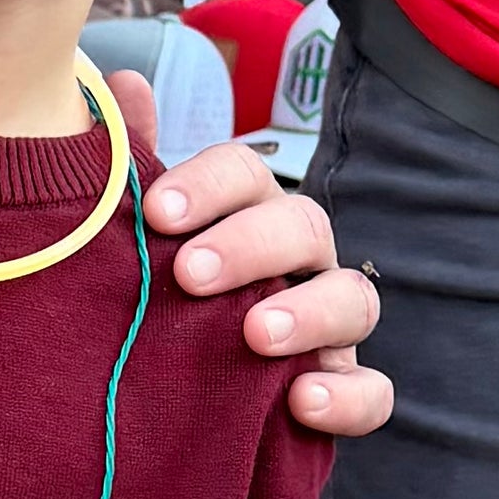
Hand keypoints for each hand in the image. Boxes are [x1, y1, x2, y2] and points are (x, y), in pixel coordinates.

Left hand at [103, 88, 389, 441]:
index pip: (246, 177)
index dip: (209, 184)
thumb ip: (135, 170)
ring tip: (257, 333)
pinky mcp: (345, 395)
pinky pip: (373, 393)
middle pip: (303, 227)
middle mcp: (300, 265)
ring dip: (310, 313)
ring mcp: (331, 330)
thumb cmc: (161, 308)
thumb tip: (125, 84)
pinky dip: (347, 397)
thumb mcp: (142, 244)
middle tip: (191, 273)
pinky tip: (302, 401)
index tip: (157, 212)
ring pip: (354, 300)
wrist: (167, 414)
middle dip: (251, 244)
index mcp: (250, 217)